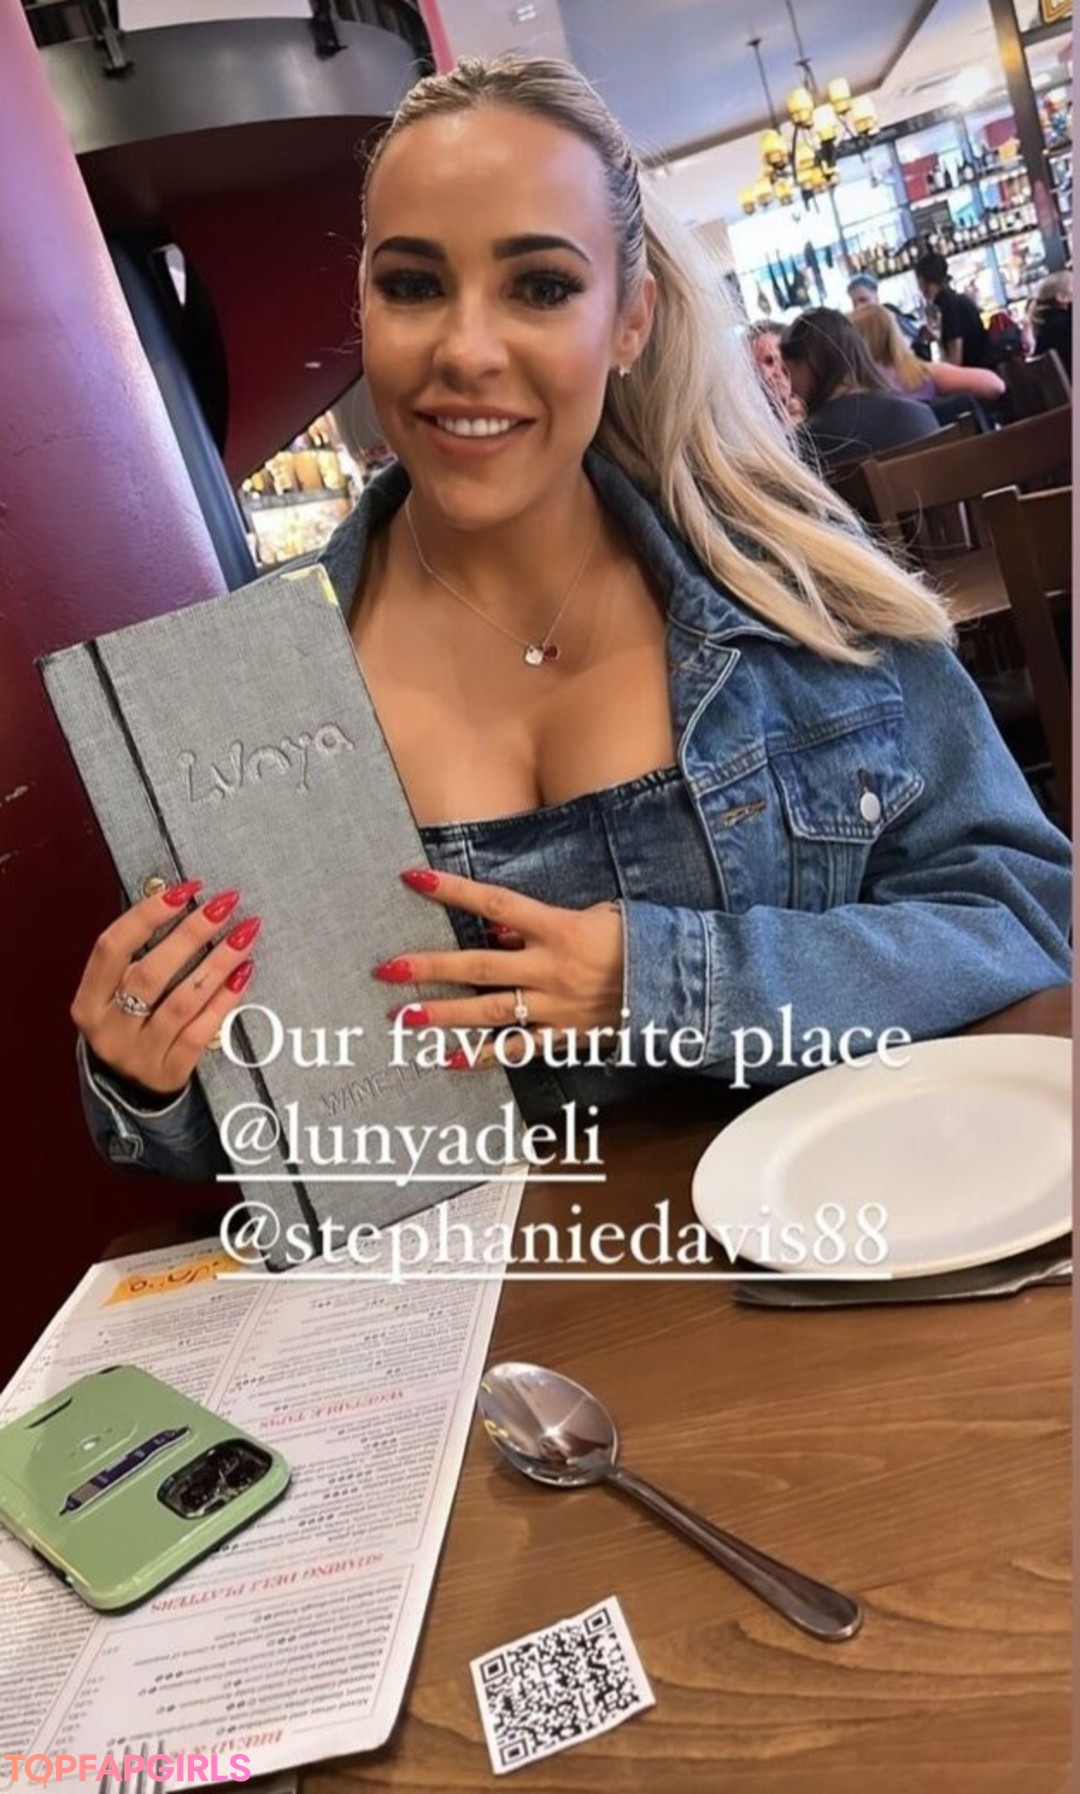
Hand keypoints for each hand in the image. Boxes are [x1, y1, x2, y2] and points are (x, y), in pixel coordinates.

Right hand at [71, 881, 260, 1095]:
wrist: (128, 1089)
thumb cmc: (128, 1023)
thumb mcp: (116, 993)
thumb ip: (138, 956)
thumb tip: (182, 900)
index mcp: (88, 1000)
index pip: (112, 948)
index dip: (147, 914)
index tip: (185, 889)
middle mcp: (108, 1028)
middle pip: (151, 974)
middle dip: (191, 934)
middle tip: (225, 905)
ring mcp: (138, 1054)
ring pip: (181, 1003)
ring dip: (217, 963)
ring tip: (245, 934)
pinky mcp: (168, 1072)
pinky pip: (202, 1031)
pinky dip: (225, 999)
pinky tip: (244, 973)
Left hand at [375, 869, 623, 1063]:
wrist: (679, 985)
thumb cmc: (635, 941)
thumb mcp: (593, 916)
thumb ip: (539, 924)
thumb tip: (495, 929)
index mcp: (558, 928)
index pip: (493, 904)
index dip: (452, 891)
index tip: (413, 879)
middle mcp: (551, 968)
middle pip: (478, 965)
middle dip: (430, 966)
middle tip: (387, 970)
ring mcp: (555, 1006)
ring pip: (489, 1011)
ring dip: (443, 1014)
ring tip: (403, 1018)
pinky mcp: (563, 1035)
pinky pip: (517, 1049)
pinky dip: (483, 1056)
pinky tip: (449, 1059)